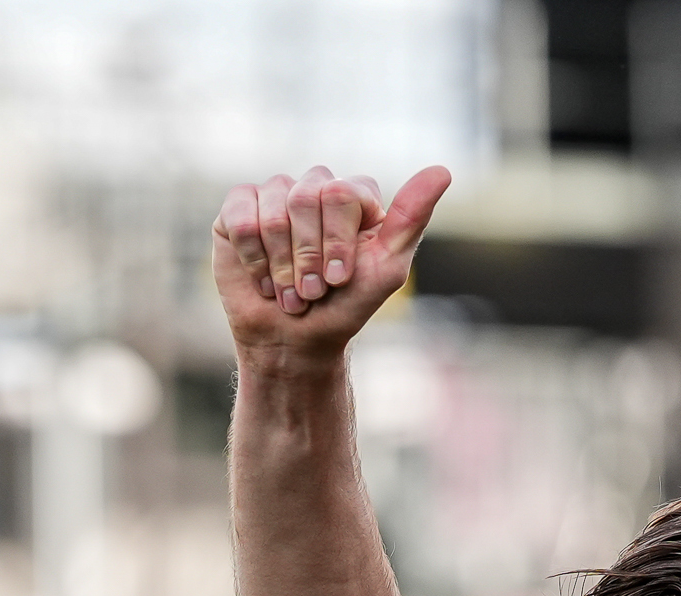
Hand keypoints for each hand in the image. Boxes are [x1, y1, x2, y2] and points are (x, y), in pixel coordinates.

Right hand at [211, 163, 450, 357]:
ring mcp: (275, 196)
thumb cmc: (345, 306)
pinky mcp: (238, 210)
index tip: (339, 279)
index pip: (342, 193)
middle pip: (306, 197)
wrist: (296, 340)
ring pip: (274, 208)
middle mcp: (314, 188)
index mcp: (353, 197)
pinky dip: (253, 255)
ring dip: (281, 263)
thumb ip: (411, 219)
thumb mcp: (388, 268)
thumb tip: (441, 171)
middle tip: (313, 291)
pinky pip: (240, 214)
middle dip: (308, 255)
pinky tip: (263, 279)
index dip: (337, 241)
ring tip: (289, 292)